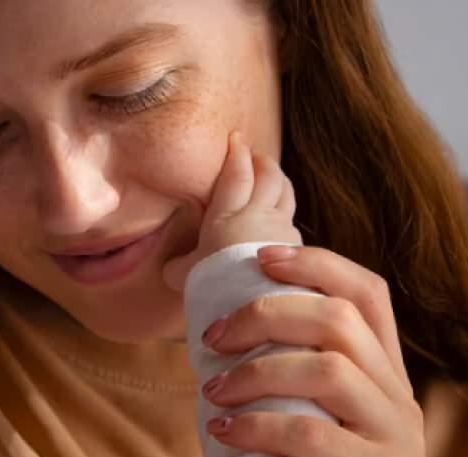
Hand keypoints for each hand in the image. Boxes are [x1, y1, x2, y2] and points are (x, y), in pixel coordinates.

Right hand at [162, 130, 302, 291]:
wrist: (253, 307)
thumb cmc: (214, 288)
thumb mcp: (185, 276)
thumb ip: (179, 266)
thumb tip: (171, 267)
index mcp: (227, 214)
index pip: (236, 172)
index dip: (237, 152)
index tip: (236, 138)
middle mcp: (258, 215)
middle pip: (267, 175)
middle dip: (261, 160)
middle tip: (256, 155)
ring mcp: (281, 229)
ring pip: (285, 192)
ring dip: (278, 180)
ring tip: (272, 176)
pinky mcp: (297, 247)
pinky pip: (292, 220)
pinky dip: (286, 212)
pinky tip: (282, 219)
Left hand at [197, 240, 440, 456]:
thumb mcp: (333, 435)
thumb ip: (301, 390)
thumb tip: (222, 346)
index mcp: (388, 377)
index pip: (368, 291)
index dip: (316, 263)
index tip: (260, 260)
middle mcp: (398, 398)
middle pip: (341, 319)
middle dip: (268, 314)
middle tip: (214, 338)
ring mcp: (394, 439)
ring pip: (329, 369)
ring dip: (259, 370)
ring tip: (214, 391)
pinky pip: (315, 436)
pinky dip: (260, 427)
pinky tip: (223, 434)